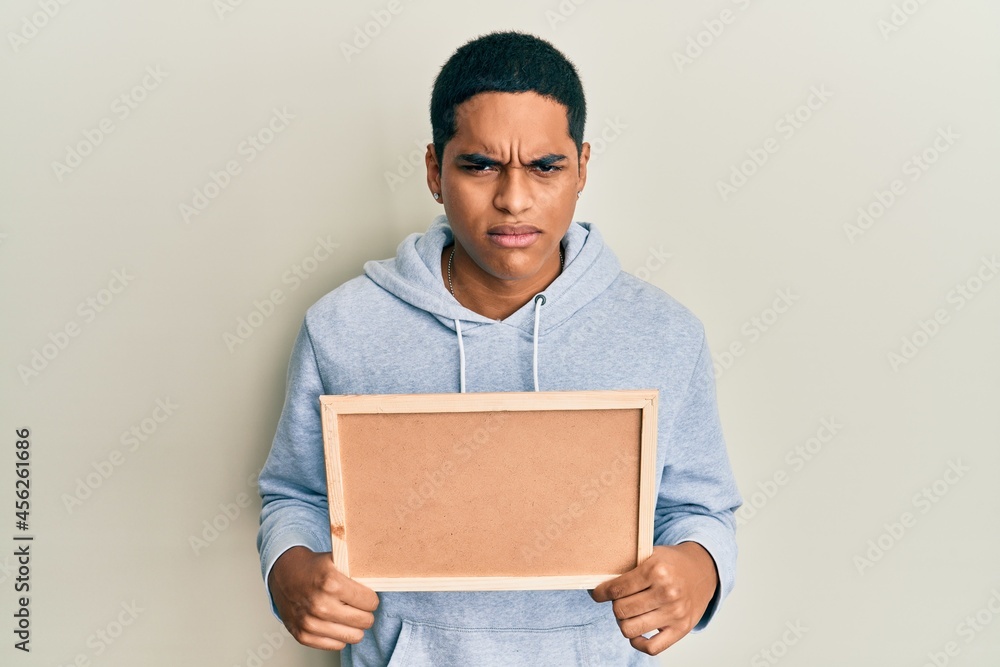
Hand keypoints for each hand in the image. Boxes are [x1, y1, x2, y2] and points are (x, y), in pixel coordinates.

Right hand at [268, 546, 379, 649]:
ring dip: (354, 627)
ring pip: (353, 637)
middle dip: (365, 613)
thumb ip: (358, 570)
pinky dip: (339, 636)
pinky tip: (334, 622)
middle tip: (359, 606)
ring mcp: (310, 622)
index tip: (366, 596)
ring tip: (348, 615)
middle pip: (365, 621)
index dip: (371, 598)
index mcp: (330, 582)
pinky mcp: (303, 635)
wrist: (284, 574)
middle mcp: (320, 605)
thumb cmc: (313, 568)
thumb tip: (383, 578)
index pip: (370, 602)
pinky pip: (337, 645)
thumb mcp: (337, 560)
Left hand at [589, 542, 717, 655]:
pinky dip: (638, 642)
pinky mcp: (681, 629)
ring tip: (629, 613)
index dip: (601, 593)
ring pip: (630, 629)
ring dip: (624, 622)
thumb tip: (599, 585)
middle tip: (619, 600)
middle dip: (615, 605)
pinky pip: (651, 648)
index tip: (598, 594)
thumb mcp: (650, 555)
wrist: (704, 570)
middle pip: (621, 610)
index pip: (616, 589)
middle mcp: (667, 592)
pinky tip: (638, 631)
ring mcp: (675, 613)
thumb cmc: (671, 562)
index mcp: (656, 570)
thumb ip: (628, 568)